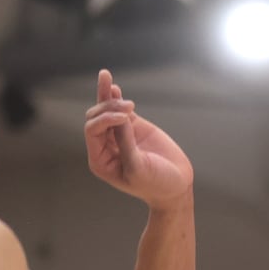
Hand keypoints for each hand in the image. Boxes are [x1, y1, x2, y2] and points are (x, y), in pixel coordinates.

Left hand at [84, 69, 193, 209]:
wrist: (176, 184)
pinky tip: (112, 85)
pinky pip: (119, 110)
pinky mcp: (133, 128)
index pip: (92, 132)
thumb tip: (119, 118)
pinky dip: (115, 97)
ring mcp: (119, 135)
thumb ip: (126, 144)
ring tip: (118, 91)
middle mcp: (105, 147)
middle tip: (130, 109)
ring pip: (105, 110)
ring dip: (110, 99)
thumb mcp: (138, 169)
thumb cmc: (156, 183)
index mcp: (100, 161)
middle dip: (108, 108)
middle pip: (95, 118)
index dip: (105, 119)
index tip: (125, 117)